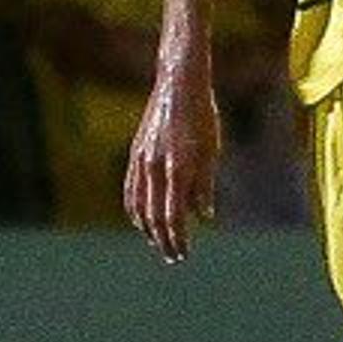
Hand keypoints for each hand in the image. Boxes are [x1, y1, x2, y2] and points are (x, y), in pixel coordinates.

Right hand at [123, 68, 222, 261]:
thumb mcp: (212, 151)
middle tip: (174, 257)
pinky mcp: (135, 154)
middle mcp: (156, 167)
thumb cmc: (202, 117)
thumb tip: (203, 217)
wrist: (178, 85)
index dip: (178, 239)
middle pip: (154, 217)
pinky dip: (135, 210)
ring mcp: (142, 161)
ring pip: (138, 207)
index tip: (184, 253)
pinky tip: (142, 220)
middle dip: (164, 241)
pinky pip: (130, 190)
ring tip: (159, 242)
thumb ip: (205, 186)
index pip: (174, 217)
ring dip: (148, 230)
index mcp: (178, 168)